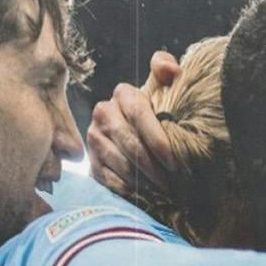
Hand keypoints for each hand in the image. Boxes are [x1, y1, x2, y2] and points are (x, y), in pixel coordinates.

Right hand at [87, 50, 180, 196]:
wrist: (141, 132)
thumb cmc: (160, 111)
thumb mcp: (166, 88)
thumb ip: (167, 71)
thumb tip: (169, 69)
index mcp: (124, 93)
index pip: (139, 114)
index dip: (157, 139)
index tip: (174, 160)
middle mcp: (103, 111)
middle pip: (129, 142)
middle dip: (152, 165)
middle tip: (171, 182)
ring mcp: (94, 136)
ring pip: (118, 161)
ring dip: (141, 180)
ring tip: (161, 190)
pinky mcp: (90, 159)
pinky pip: (106, 177)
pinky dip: (126, 188)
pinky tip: (142, 195)